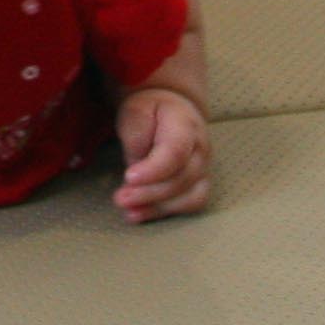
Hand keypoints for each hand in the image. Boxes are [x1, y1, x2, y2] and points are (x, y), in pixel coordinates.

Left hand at [114, 85, 213, 220]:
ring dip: (158, 208)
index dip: (153, 170)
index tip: (128, 177)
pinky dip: (165, 212)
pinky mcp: (199, 184)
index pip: (175, 152)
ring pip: (191, 197)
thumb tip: (136, 163)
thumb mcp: (136, 110)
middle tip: (120, 198)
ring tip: (129, 212)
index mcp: (186, 125)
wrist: (171, 109)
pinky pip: (190, 204)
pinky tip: (140, 214)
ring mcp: (203, 169)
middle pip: (182, 178)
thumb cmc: (150, 111)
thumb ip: (136, 135)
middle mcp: (201, 150)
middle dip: (150, 193)